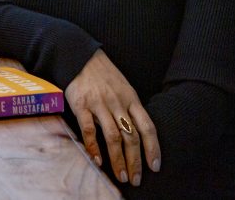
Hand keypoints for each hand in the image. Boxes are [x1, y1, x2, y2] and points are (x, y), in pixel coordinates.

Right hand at [65, 50, 160, 186]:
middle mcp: (117, 102)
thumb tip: (139, 135)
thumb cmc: (103, 75)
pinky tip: (97, 160)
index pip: (147, 127)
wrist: (79, 56)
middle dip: (135, 161)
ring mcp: (99, 104)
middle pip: (131, 136)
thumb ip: (130, 109)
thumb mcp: (124, 87)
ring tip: (121, 175)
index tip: (155, 166)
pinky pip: (89, 129)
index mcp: (131, 98)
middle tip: (135, 179)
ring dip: (118, 159)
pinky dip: (94, 147)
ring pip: (113, 136)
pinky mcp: (81, 105)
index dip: (153, 148)